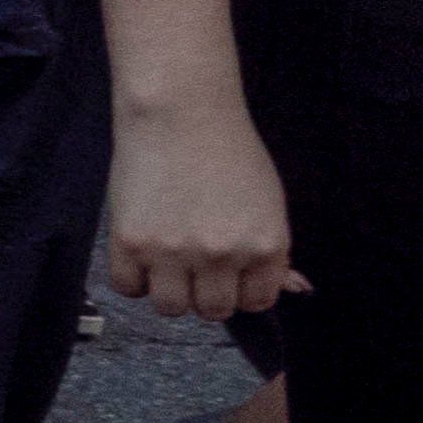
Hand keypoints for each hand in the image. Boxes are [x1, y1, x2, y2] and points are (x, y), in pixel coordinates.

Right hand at [104, 86, 301, 315]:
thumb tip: (294, 288)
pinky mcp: (131, 242)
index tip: (229, 276)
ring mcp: (174, 252)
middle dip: (206, 293)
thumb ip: (274, 251)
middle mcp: (223, 255)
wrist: (179, 112)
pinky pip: (128, 287)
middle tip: (196, 265)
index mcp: (264, 246)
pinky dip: (132, 277)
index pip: (257, 302)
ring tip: (166, 261)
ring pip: (170, 307)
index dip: (241, 290)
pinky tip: (141, 252)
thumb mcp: (267, 201)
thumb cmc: (226, 148)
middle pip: (213, 310)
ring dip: (169, 290)